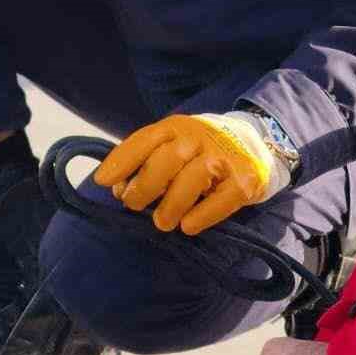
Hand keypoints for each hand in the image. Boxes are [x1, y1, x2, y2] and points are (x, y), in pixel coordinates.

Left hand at [93, 112, 289, 235]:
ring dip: (171, 205)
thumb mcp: (172, 146)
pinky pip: (223, 199)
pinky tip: (188, 226)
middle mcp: (199, 138)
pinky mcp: (245, 179)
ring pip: (193, 179)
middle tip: (134, 205)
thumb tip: (118, 189)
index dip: (122, 160)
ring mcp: (224, 157)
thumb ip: (145, 163)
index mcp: (176, 127)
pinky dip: (202, 216)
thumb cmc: (199, 151)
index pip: (145, 140)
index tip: (102, 182)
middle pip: (167, 160)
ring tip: (162, 222)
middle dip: (145, 186)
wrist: (253, 144)